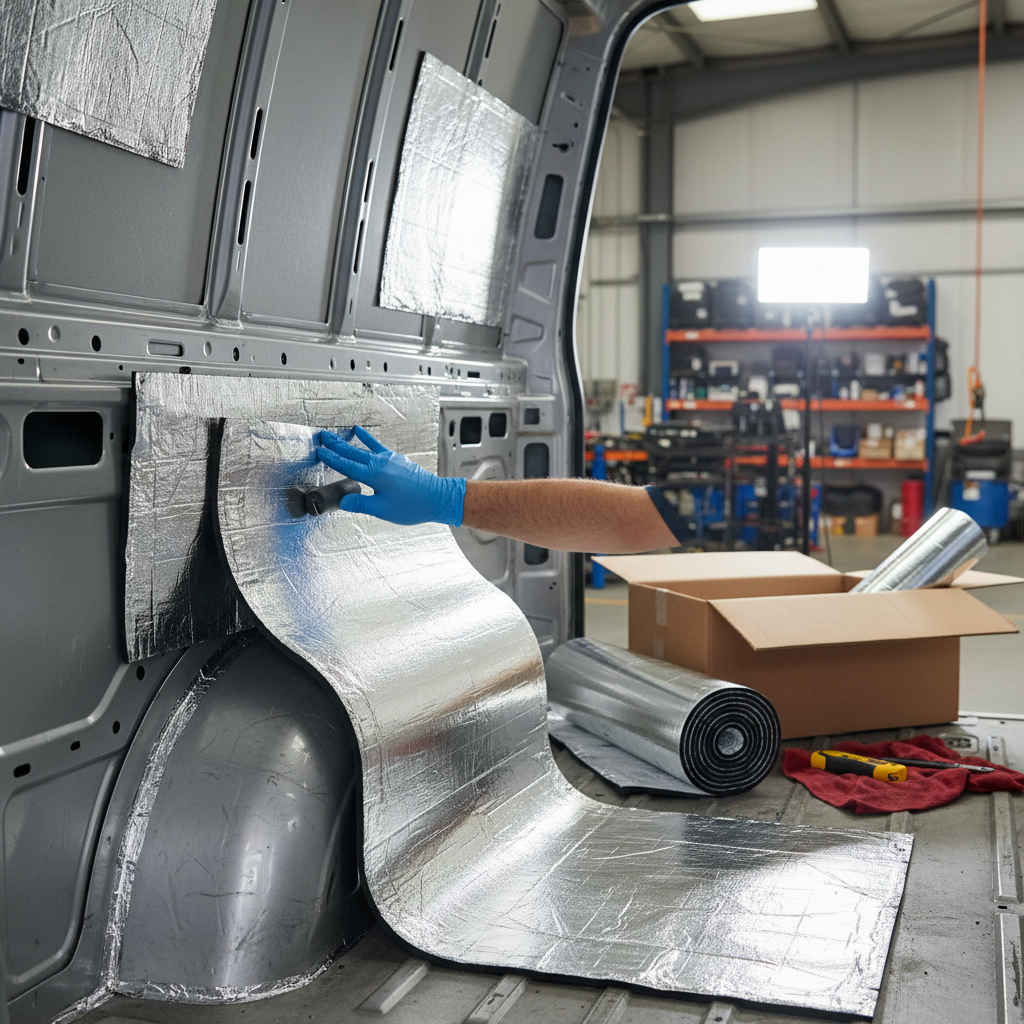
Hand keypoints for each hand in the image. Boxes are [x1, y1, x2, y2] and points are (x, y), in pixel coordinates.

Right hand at [316, 426, 465, 526]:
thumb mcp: (383, 510)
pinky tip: (361, 432)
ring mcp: (389, 459)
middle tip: (321, 436)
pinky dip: (367, 439)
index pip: (346, 465)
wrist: (437, 497)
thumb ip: (361, 505)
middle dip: (335, 444)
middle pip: (352, 452)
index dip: (331, 458)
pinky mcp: (396, 459)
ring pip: (363, 448)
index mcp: (374, 475)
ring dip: (347, 442)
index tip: (319, 451)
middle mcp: (380, 463)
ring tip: (335, 435)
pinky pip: (377, 446)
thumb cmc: (413, 505)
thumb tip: (344, 502)